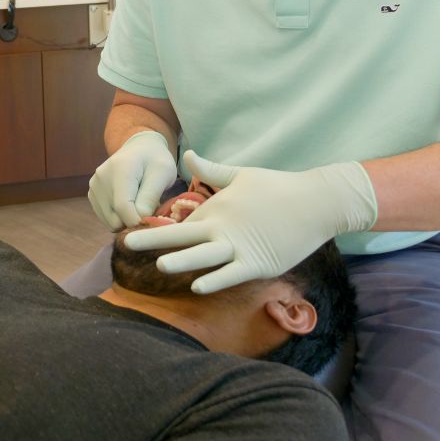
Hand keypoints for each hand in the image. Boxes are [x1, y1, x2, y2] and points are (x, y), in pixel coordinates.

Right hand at [87, 130, 177, 229]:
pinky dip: (119, 217)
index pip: (123, 207)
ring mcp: (94, 186)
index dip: (138, 221)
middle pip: (115, 217)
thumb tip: (139, 220)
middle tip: (148, 208)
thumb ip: (150, 197)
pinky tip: (128, 203)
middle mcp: (101, 177)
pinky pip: (106, 218)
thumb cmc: (155, 161)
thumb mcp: (163, 174)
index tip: (152, 221)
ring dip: (126, 220)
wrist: (140, 149)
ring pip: (110, 222)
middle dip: (134, 221)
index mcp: (120, 169)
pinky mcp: (92, 194)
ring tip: (138, 203)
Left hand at [124, 150, 377, 292]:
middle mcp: (224, 227)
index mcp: (217, 207)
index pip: (181, 222)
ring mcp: (241, 246)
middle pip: (183, 236)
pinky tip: (197, 286)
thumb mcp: (240, 174)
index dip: (157, 230)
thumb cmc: (276, 187)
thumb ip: (210, 169)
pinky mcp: (259, 263)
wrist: (315, 202)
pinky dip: (215, 280)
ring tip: (159, 265)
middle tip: (124, 243)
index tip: (133, 233)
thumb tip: (186, 154)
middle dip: (153, 240)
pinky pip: (232, 274)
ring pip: (205, 256)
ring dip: (182, 261)